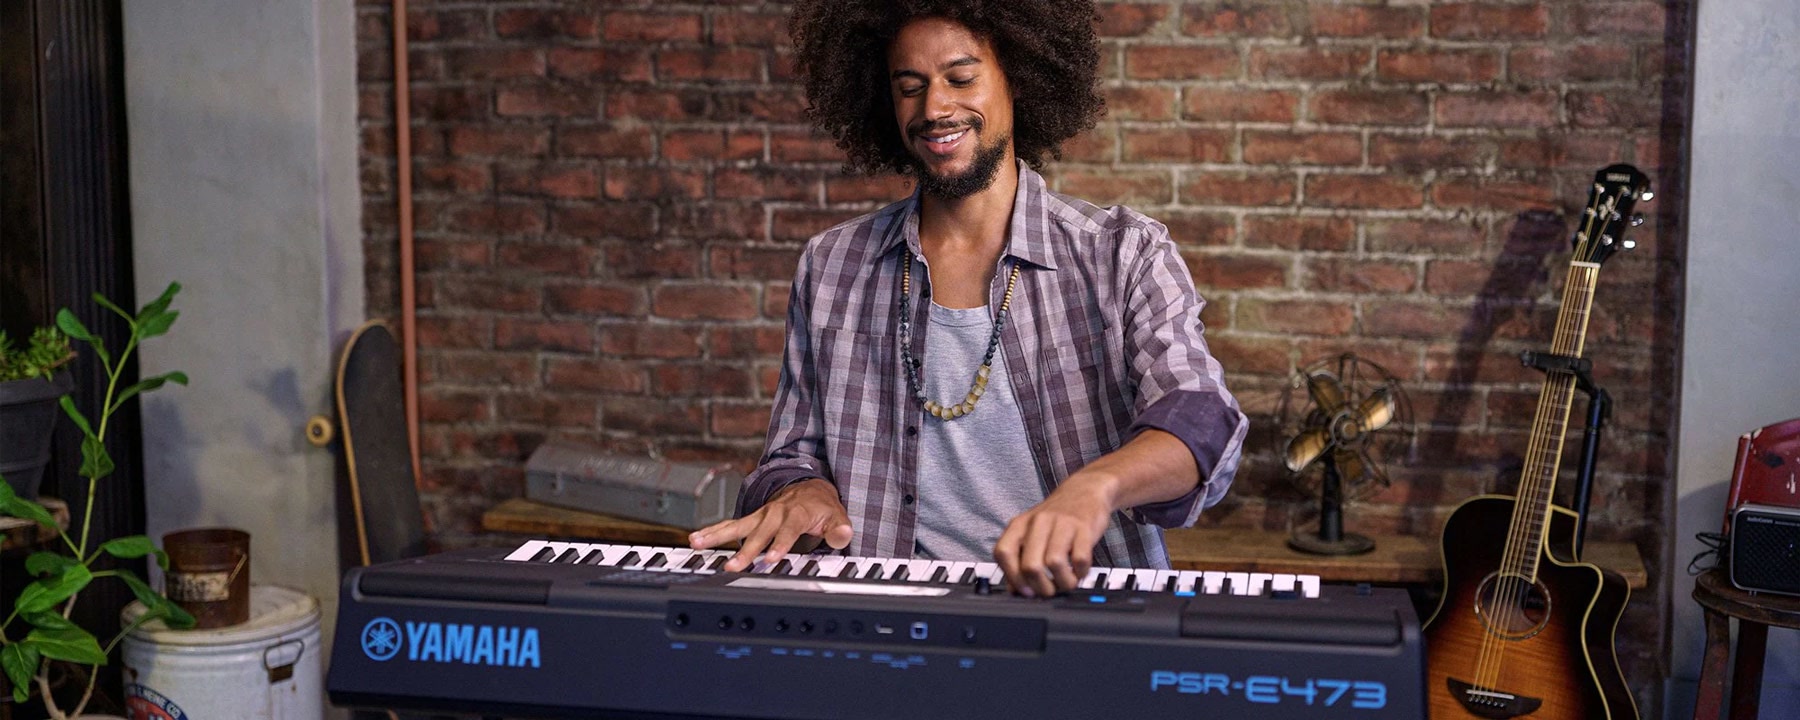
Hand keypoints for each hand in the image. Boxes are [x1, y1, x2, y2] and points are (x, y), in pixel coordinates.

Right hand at [688, 478, 853, 571]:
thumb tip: (844, 534)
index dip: (780, 544)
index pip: (788, 531)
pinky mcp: (752, 519)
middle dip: (745, 550)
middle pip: (758, 533)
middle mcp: (775, 512)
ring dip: (717, 535)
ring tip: (697, 543)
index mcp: (797, 513)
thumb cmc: (822, 507)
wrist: (809, 488)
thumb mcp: (837, 516)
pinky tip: (696, 539)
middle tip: (732, 565)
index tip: (771, 558)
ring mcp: (761, 515)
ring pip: (737, 525)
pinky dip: (713, 532)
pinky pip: (730, 526)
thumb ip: (839, 529)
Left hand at [993, 474, 1115, 596]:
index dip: (1012, 577)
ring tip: (1066, 582)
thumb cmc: (1055, 518)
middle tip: (1049, 590)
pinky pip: (1080, 559)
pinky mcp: (1084, 527)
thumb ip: (1019, 559)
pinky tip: (1079, 571)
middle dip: (1041, 587)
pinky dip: (1080, 572)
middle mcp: (1038, 522)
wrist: (1084, 490)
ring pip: (1054, 563)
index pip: (1003, 553)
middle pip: (1030, 565)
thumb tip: (1015, 589)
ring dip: (1062, 582)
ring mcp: (1062, 523)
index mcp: (1019, 524)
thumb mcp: (1031, 533)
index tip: (1024, 591)